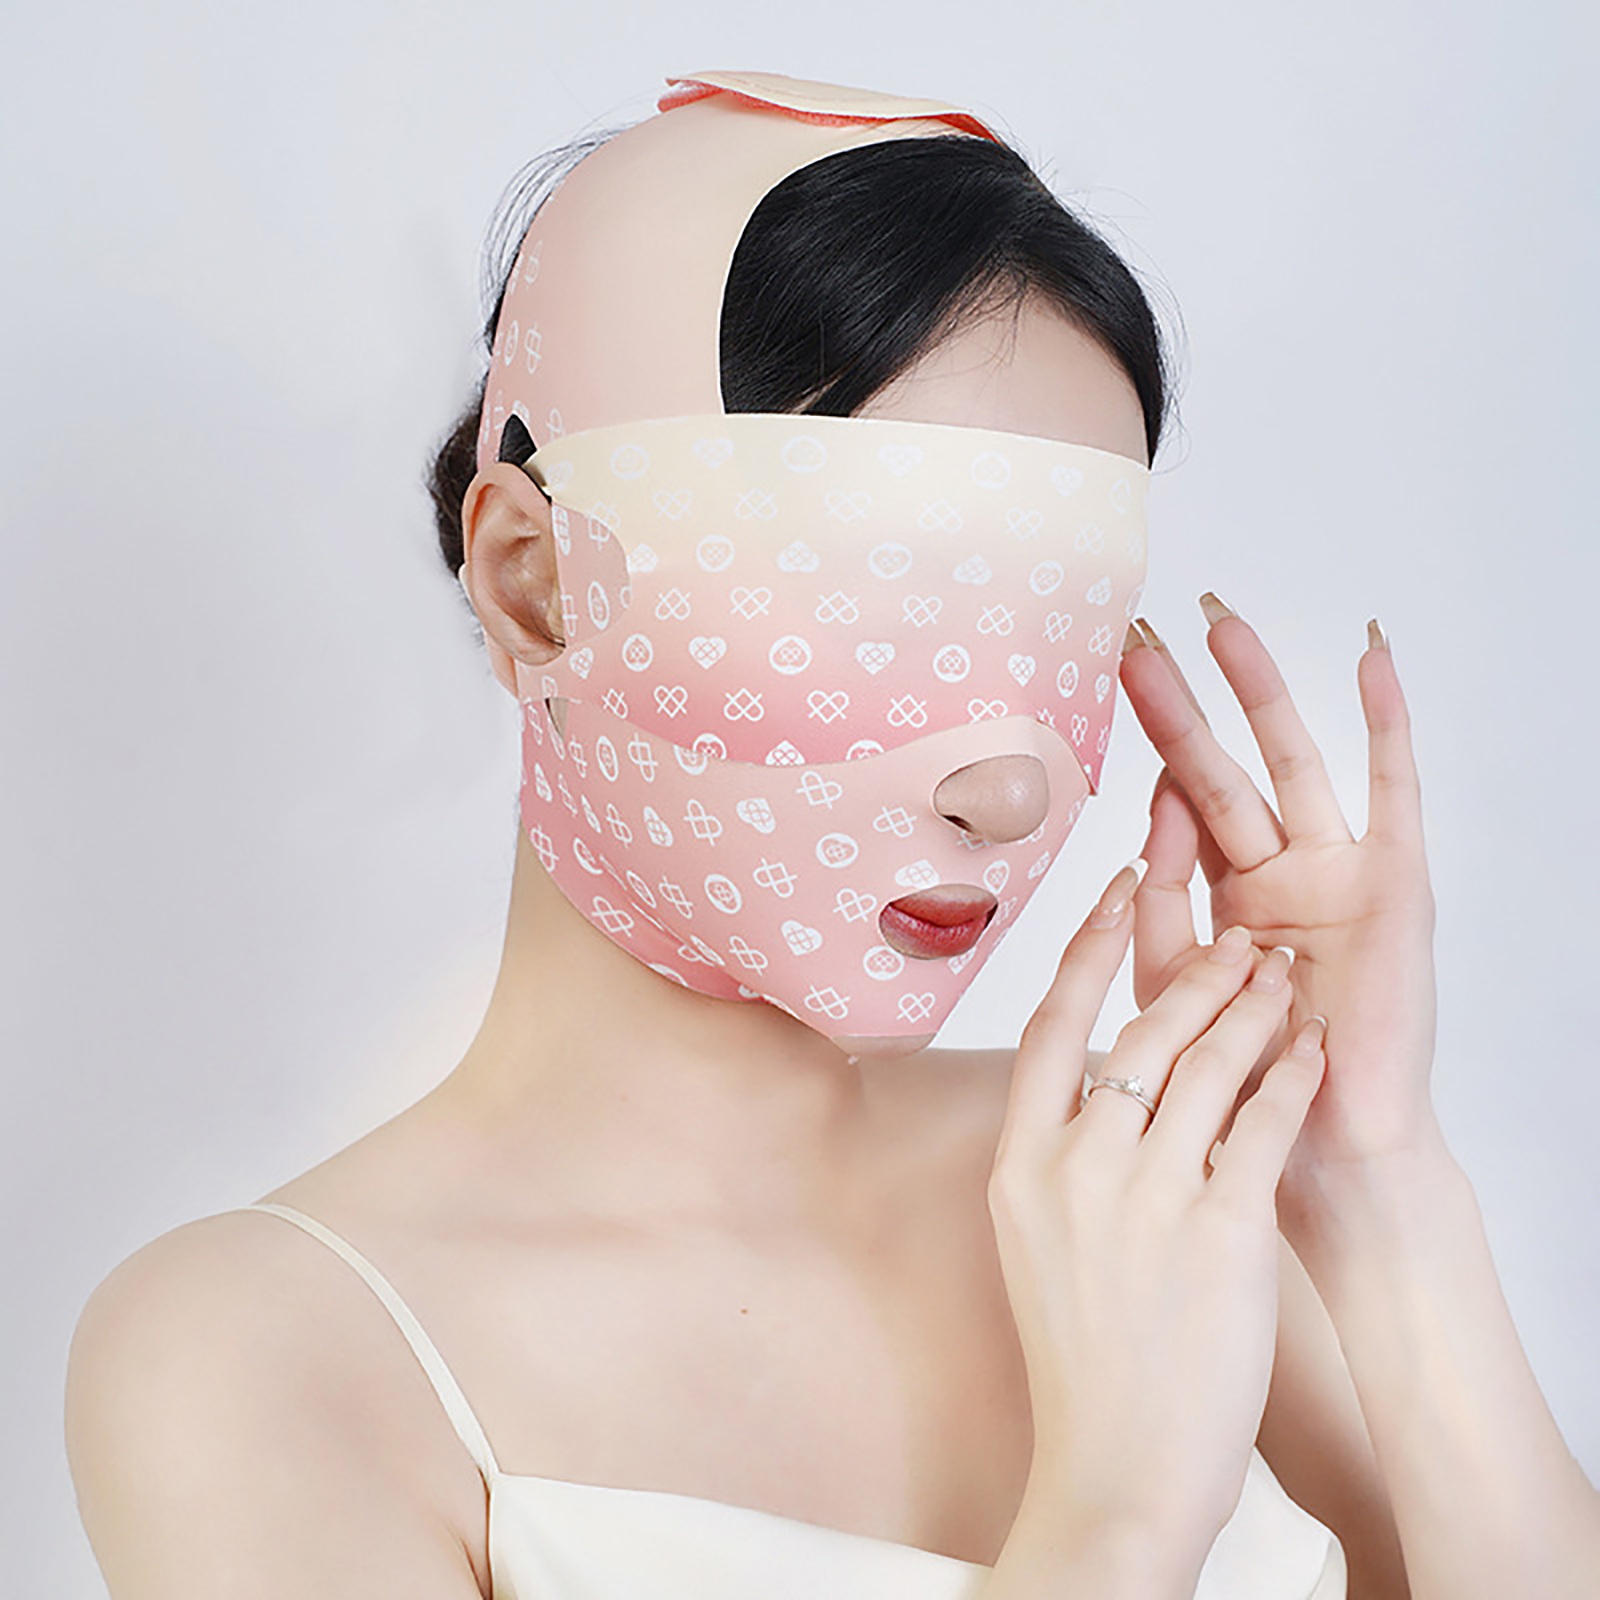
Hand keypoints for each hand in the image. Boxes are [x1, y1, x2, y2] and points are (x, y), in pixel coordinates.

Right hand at [988, 862, 1325, 1577]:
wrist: (1115, 1462)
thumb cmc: (1079, 1354)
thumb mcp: (1032, 1239)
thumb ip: (1055, 1154)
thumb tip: (1095, 1076)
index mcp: (1020, 1165)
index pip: (1048, 1025)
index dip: (1088, 949)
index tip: (1120, 889)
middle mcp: (1076, 1169)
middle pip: (1140, 1034)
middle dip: (1198, 975)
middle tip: (1240, 940)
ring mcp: (1146, 1200)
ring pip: (1206, 1066)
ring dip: (1252, 1012)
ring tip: (1284, 980)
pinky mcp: (1220, 1233)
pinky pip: (1261, 1127)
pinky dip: (1289, 1079)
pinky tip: (1309, 1052)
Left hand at [1117, 600, 1440, 1244]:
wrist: (1320, 1150)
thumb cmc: (1246, 1084)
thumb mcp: (1177, 989)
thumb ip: (1156, 913)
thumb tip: (1136, 830)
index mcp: (1228, 899)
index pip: (1180, 811)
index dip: (1144, 756)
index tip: (1097, 696)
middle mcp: (1281, 874)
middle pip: (1220, 771)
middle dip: (1178, 708)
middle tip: (1134, 639)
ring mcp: (1337, 873)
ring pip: (1289, 764)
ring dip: (1257, 693)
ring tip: (1220, 622)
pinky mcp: (1393, 885)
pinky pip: (1392, 791)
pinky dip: (1385, 723)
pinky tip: (1372, 657)